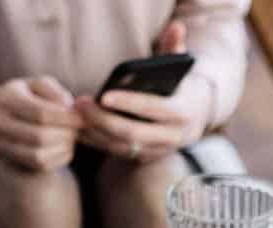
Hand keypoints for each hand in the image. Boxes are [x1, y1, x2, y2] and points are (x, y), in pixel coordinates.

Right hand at [0, 77, 80, 172]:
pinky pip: (41, 166)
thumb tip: (68, 105)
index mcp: (5, 99)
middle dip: (66, 134)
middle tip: (77, 129)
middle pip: (41, 137)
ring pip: (39, 156)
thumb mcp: (32, 84)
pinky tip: (63, 147)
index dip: (66, 118)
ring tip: (70, 137)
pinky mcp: (13, 161)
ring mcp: (3, 145)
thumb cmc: (18, 97)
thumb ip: (52, 89)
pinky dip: (60, 159)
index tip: (81, 118)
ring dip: (64, 148)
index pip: (40, 113)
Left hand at [75, 20, 210, 162]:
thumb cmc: (180, 85)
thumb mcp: (180, 66)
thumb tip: (177, 26)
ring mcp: (160, 150)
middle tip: (81, 104)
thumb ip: (175, 46)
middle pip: (134, 133)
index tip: (102, 95)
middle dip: (104, 120)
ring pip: (124, 146)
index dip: (127, 103)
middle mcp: (173, 137)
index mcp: (182, 113)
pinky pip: (119, 153)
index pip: (152, 110)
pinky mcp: (148, 156)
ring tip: (77, 114)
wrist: (196, 116)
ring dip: (97, 132)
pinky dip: (99, 142)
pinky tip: (82, 128)